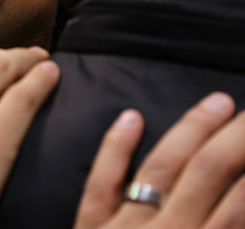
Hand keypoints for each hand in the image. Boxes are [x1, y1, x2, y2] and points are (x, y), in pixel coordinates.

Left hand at [75, 93, 244, 228]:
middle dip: (235, 136)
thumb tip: (239, 201)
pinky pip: (101, 183)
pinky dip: (115, 148)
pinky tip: (132, 117)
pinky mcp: (90, 227)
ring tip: (218, 102)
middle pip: (207, 171)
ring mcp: (124, 228)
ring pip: (160, 168)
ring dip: (191, 130)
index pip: (239, 203)